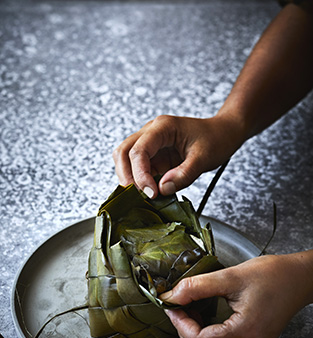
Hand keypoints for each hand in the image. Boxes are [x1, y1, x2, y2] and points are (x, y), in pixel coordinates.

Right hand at [113, 114, 243, 197]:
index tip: (151, 193)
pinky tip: (151, 193)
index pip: (139, 150)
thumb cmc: (217, 139)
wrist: (224, 133)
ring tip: (145, 196)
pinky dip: (141, 183)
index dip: (140, 174)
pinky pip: (139, 170)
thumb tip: (162, 189)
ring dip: (131, 180)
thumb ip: (183, 174)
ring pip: (126, 161)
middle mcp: (151, 133)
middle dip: (126, 176)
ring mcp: (150, 144)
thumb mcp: (204, 158)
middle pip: (122, 153)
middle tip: (139, 197)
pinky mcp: (154, 157)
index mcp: (162, 127)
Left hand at [160, 252, 312, 337]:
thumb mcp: (230, 276)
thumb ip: (197, 286)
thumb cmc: (272, 276)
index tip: (174, 306)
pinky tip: (205, 323)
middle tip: (180, 314)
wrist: (297, 280)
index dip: (180, 324)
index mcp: (246, 332)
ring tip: (192, 318)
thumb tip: (172, 295)